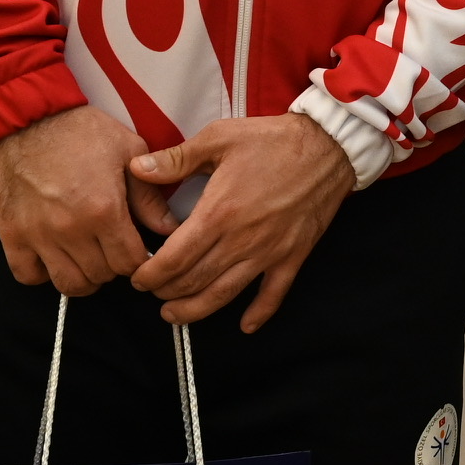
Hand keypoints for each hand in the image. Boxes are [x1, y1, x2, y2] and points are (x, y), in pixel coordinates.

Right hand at [0, 103, 171, 296]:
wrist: (28, 116)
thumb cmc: (81, 130)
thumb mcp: (128, 151)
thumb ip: (149, 195)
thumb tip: (169, 228)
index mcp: (104, 209)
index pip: (130, 263)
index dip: (139, 260)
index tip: (136, 250)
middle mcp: (71, 229)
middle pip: (101, 276)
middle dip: (113, 267)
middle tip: (111, 248)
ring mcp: (38, 235)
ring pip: (68, 284)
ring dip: (83, 275)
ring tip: (86, 256)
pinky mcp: (11, 234)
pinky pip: (28, 276)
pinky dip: (43, 273)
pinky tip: (53, 256)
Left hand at [125, 113, 357, 331]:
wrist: (327, 146)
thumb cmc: (272, 140)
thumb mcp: (219, 138)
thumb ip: (175, 159)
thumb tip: (137, 168)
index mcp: (218, 213)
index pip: (174, 259)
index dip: (150, 276)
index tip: (138, 279)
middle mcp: (241, 240)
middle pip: (194, 281)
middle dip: (166, 294)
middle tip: (154, 293)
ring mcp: (268, 252)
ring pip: (225, 295)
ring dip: (196, 311)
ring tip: (176, 315)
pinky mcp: (292, 256)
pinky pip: (274, 295)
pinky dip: (259, 314)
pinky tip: (245, 325)